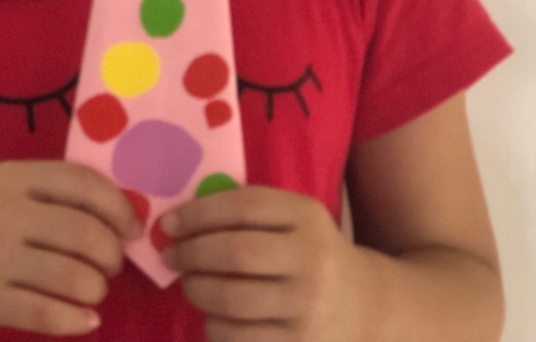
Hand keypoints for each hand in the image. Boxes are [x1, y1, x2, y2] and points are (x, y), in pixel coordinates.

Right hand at [0, 159, 143, 336]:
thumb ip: (48, 197)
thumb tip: (120, 215)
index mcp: (10, 177)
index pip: (81, 182)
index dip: (118, 207)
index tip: (132, 229)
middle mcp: (0, 211)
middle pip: (84, 232)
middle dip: (111, 255)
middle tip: (110, 267)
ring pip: (73, 277)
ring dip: (96, 290)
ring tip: (92, 292)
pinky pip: (48, 313)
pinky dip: (76, 320)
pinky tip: (84, 321)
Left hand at [159, 185, 372, 341]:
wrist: (367, 306)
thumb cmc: (311, 254)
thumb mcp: (293, 220)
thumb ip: (245, 213)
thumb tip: (178, 221)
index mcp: (307, 217)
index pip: (242, 207)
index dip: (197, 214)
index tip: (169, 224)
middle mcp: (311, 259)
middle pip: (234, 253)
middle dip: (190, 254)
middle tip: (171, 257)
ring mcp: (307, 306)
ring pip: (231, 299)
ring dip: (196, 290)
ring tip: (190, 285)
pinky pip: (238, 337)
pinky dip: (214, 326)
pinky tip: (214, 317)